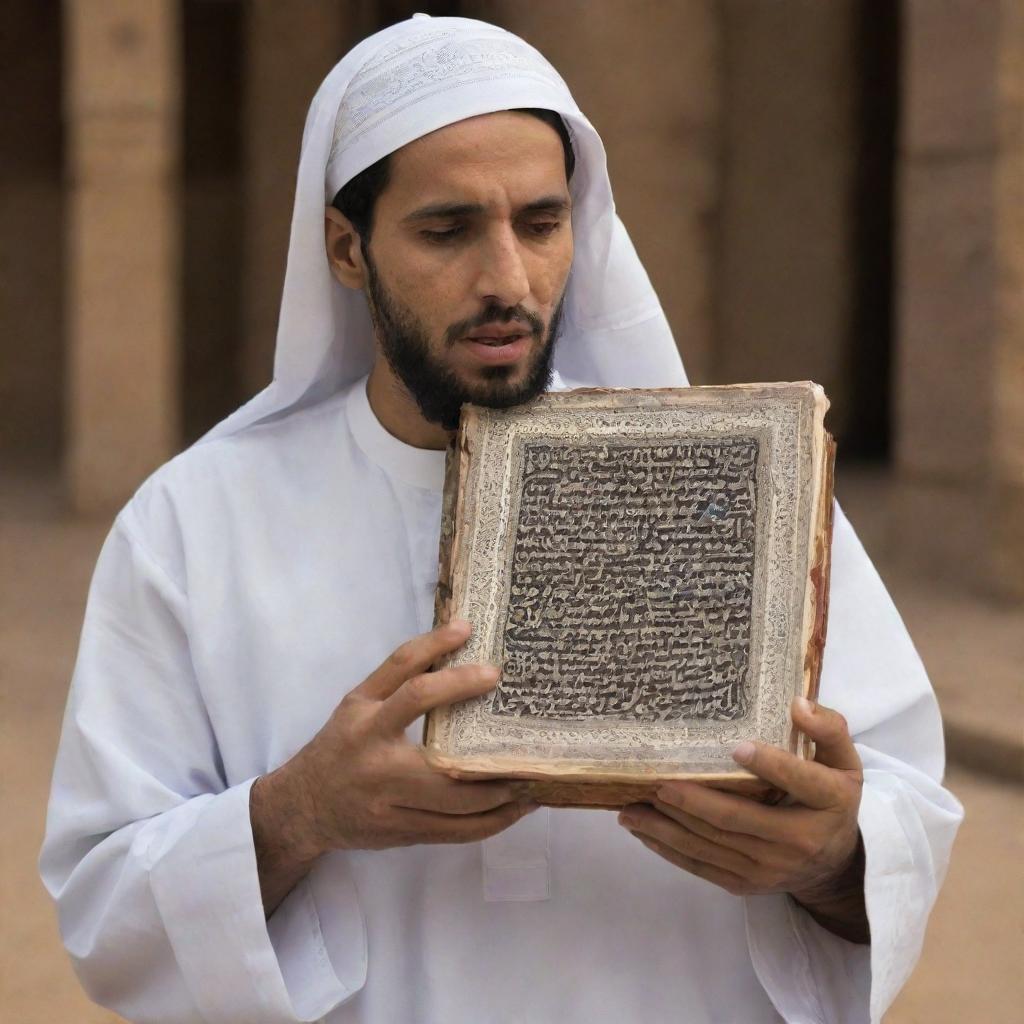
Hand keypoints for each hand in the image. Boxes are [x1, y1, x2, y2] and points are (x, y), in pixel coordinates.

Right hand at [251, 620, 533, 913]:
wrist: (303, 808)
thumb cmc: (340, 743)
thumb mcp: (358, 699)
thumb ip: (401, 668)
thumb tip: (458, 630)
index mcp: (366, 723)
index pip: (413, 695)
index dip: (455, 680)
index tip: (494, 670)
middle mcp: (378, 767)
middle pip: (445, 766)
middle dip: (489, 755)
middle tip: (529, 738)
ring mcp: (391, 807)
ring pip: (458, 807)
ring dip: (503, 792)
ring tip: (536, 774)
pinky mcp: (404, 836)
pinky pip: (457, 833)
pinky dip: (493, 822)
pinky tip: (517, 807)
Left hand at [618, 698, 867, 942]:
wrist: (833, 865)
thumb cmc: (830, 797)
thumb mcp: (843, 759)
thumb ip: (826, 728)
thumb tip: (796, 704)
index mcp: (828, 801)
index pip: (798, 780)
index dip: (769, 765)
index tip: (736, 747)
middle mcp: (800, 841)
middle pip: (739, 819)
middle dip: (694, 802)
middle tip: (658, 783)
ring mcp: (770, 868)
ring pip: (712, 845)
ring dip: (668, 827)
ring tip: (632, 809)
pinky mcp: (747, 884)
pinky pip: (703, 867)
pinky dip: (670, 850)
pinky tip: (644, 832)